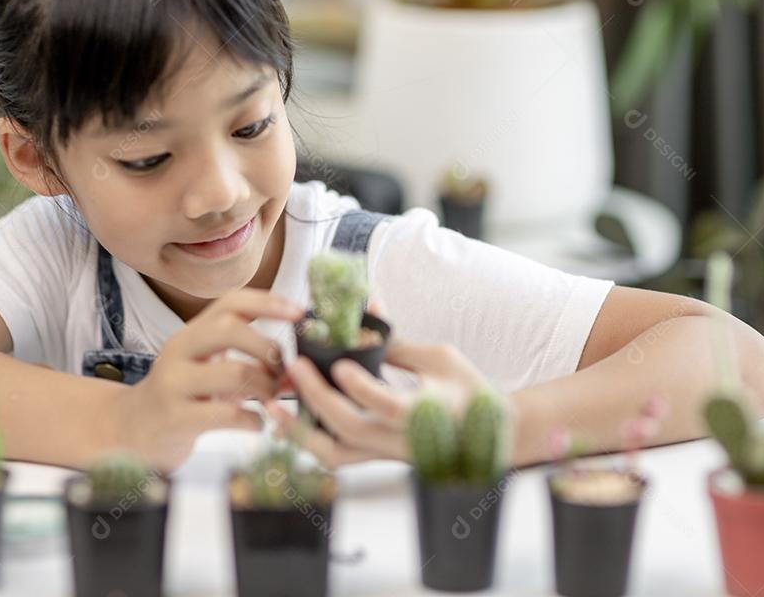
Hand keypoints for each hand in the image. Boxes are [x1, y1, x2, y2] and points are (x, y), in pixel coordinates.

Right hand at [108, 288, 303, 472]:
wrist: (130, 432)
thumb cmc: (183, 397)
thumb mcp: (209, 370)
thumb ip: (249, 363)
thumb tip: (297, 371)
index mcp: (191, 333)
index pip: (231, 302)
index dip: (268, 302)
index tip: (300, 311)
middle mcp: (179, 350)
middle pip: (230, 328)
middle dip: (267, 347)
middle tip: (280, 370)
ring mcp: (174, 383)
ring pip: (235, 372)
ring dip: (266, 387)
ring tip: (270, 399)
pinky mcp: (175, 418)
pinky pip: (228, 415)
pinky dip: (254, 419)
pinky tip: (256, 424)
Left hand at [266, 303, 488, 467]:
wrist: (490, 433)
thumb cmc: (468, 389)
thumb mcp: (440, 358)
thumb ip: (399, 343)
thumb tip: (369, 306)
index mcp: (425, 412)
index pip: (387, 404)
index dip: (361, 387)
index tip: (339, 365)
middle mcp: (401, 439)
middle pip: (351, 427)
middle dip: (316, 397)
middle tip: (295, 366)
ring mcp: (387, 453)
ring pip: (336, 453)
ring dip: (300, 430)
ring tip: (273, 406)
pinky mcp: (377, 458)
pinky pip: (337, 456)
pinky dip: (309, 441)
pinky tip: (289, 421)